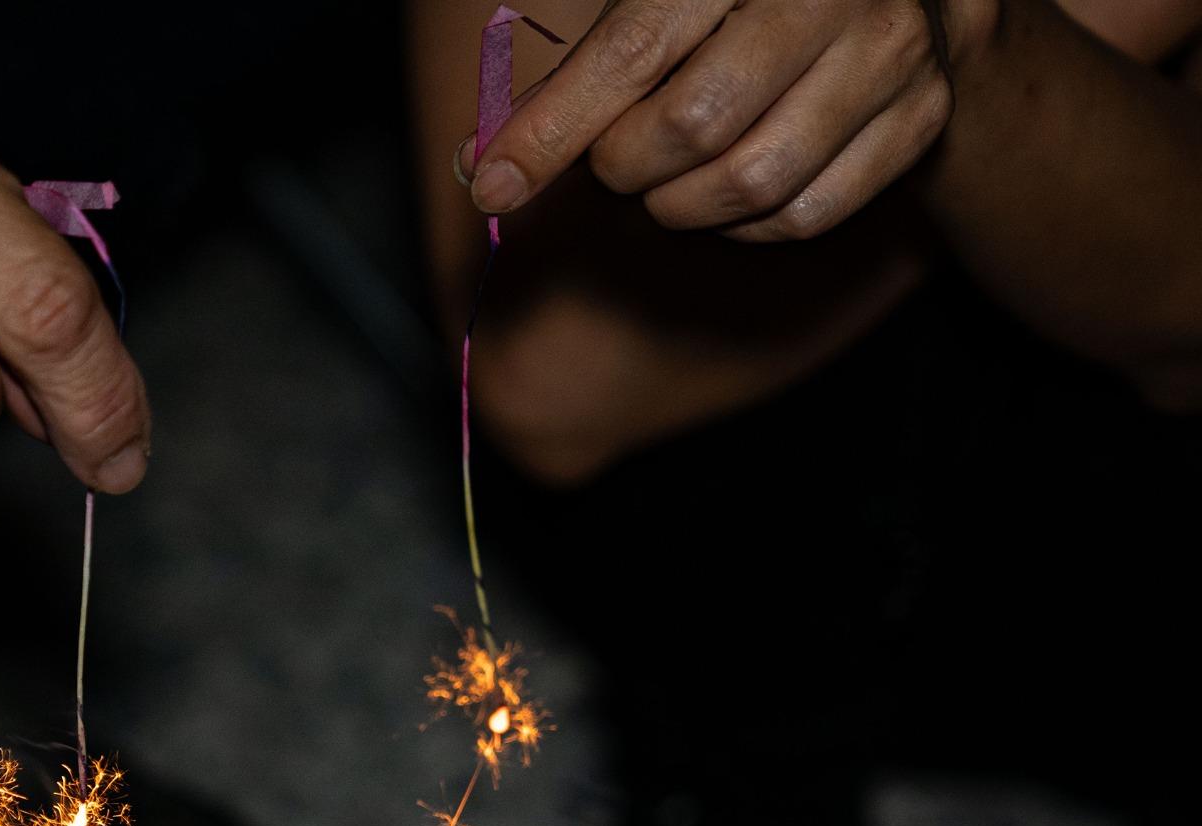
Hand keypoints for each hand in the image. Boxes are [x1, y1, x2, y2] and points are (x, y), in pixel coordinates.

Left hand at [465, 0, 992, 241]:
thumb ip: (579, 73)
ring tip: (663, 176)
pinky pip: (802, 216)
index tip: (493, 184)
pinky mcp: (919, 120)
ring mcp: (888, 58)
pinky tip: (723, 190)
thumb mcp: (662, 1)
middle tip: (615, 158)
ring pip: (748, 184)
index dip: (553, 128)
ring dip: (676, 204)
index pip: (632, 51)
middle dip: (624, 165)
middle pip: (692, 127)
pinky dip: (741, 225)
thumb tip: (484, 165)